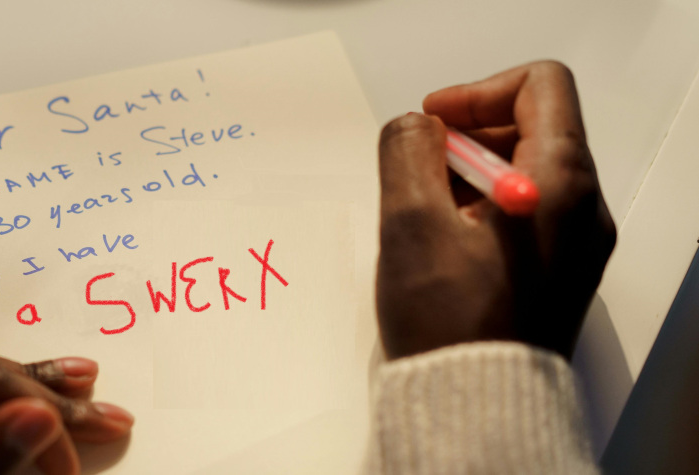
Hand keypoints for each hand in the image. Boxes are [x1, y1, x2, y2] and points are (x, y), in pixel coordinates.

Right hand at [376, 61, 615, 359]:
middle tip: (421, 172)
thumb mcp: (410, 220)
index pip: (540, 86)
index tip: (434, 124)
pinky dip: (485, 207)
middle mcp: (583, 209)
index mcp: (561, 184)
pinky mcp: (560, 271)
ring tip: (427, 215)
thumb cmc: (450, 323)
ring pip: (527, 171)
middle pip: (534, 127)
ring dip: (471, 174)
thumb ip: (406, 150)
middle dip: (469, 136)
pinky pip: (528, 212)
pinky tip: (445, 243)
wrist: (476, 404)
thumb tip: (416, 128)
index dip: (478, 91)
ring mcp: (577, 244)